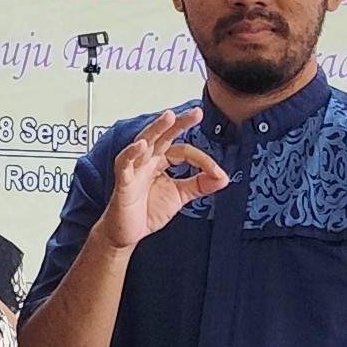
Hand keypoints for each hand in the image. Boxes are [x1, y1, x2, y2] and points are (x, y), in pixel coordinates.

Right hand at [89, 108, 230, 252]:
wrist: (127, 233)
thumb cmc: (146, 211)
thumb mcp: (179, 196)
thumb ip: (199, 185)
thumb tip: (223, 178)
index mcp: (161, 160)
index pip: (183, 150)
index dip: (202, 160)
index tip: (217, 172)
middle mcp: (147, 160)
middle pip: (163, 135)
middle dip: (179, 123)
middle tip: (196, 113)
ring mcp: (134, 168)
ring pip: (144, 141)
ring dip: (156, 128)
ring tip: (169, 117)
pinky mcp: (123, 181)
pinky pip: (125, 163)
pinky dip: (132, 153)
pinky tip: (142, 145)